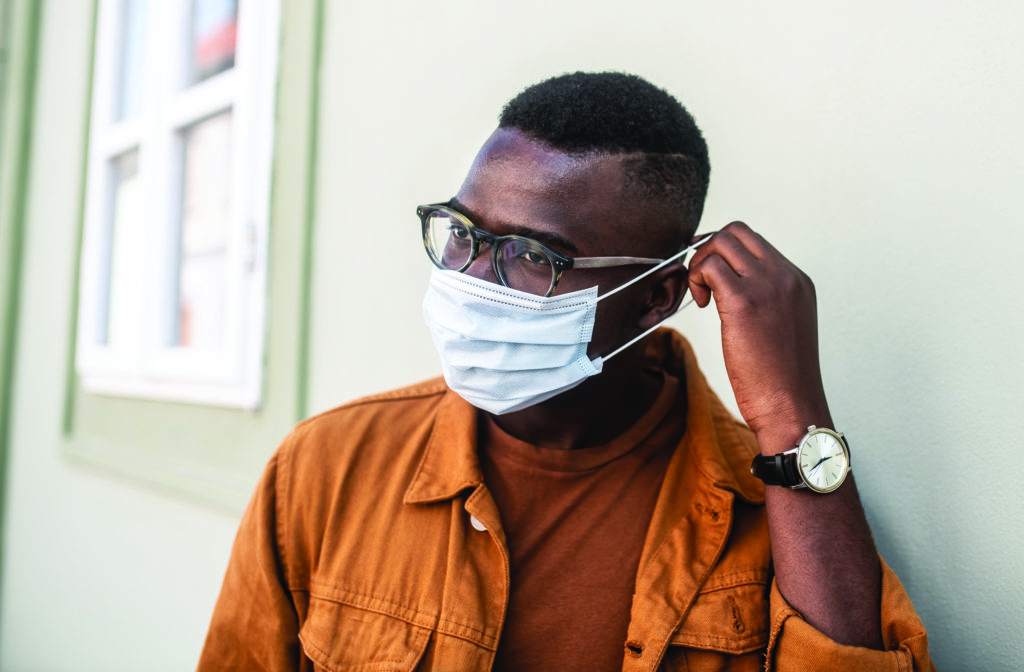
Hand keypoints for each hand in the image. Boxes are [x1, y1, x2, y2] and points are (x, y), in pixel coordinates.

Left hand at [687, 222, 830, 449]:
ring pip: (720, 241)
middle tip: (700, 281)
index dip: (723, 251)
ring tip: (701, 296)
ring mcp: (767, 286)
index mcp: (797, 280)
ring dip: (699, 263)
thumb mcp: (783, 328)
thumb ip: (766, 301)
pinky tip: (701, 305)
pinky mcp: (744, 303)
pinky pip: (709, 267)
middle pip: (736, 231)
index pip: (754, 240)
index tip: (708, 272)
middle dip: (708, 250)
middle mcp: (785, 276)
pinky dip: (696, 278)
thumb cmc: (782, 378)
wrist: (792, 406)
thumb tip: (731, 288)